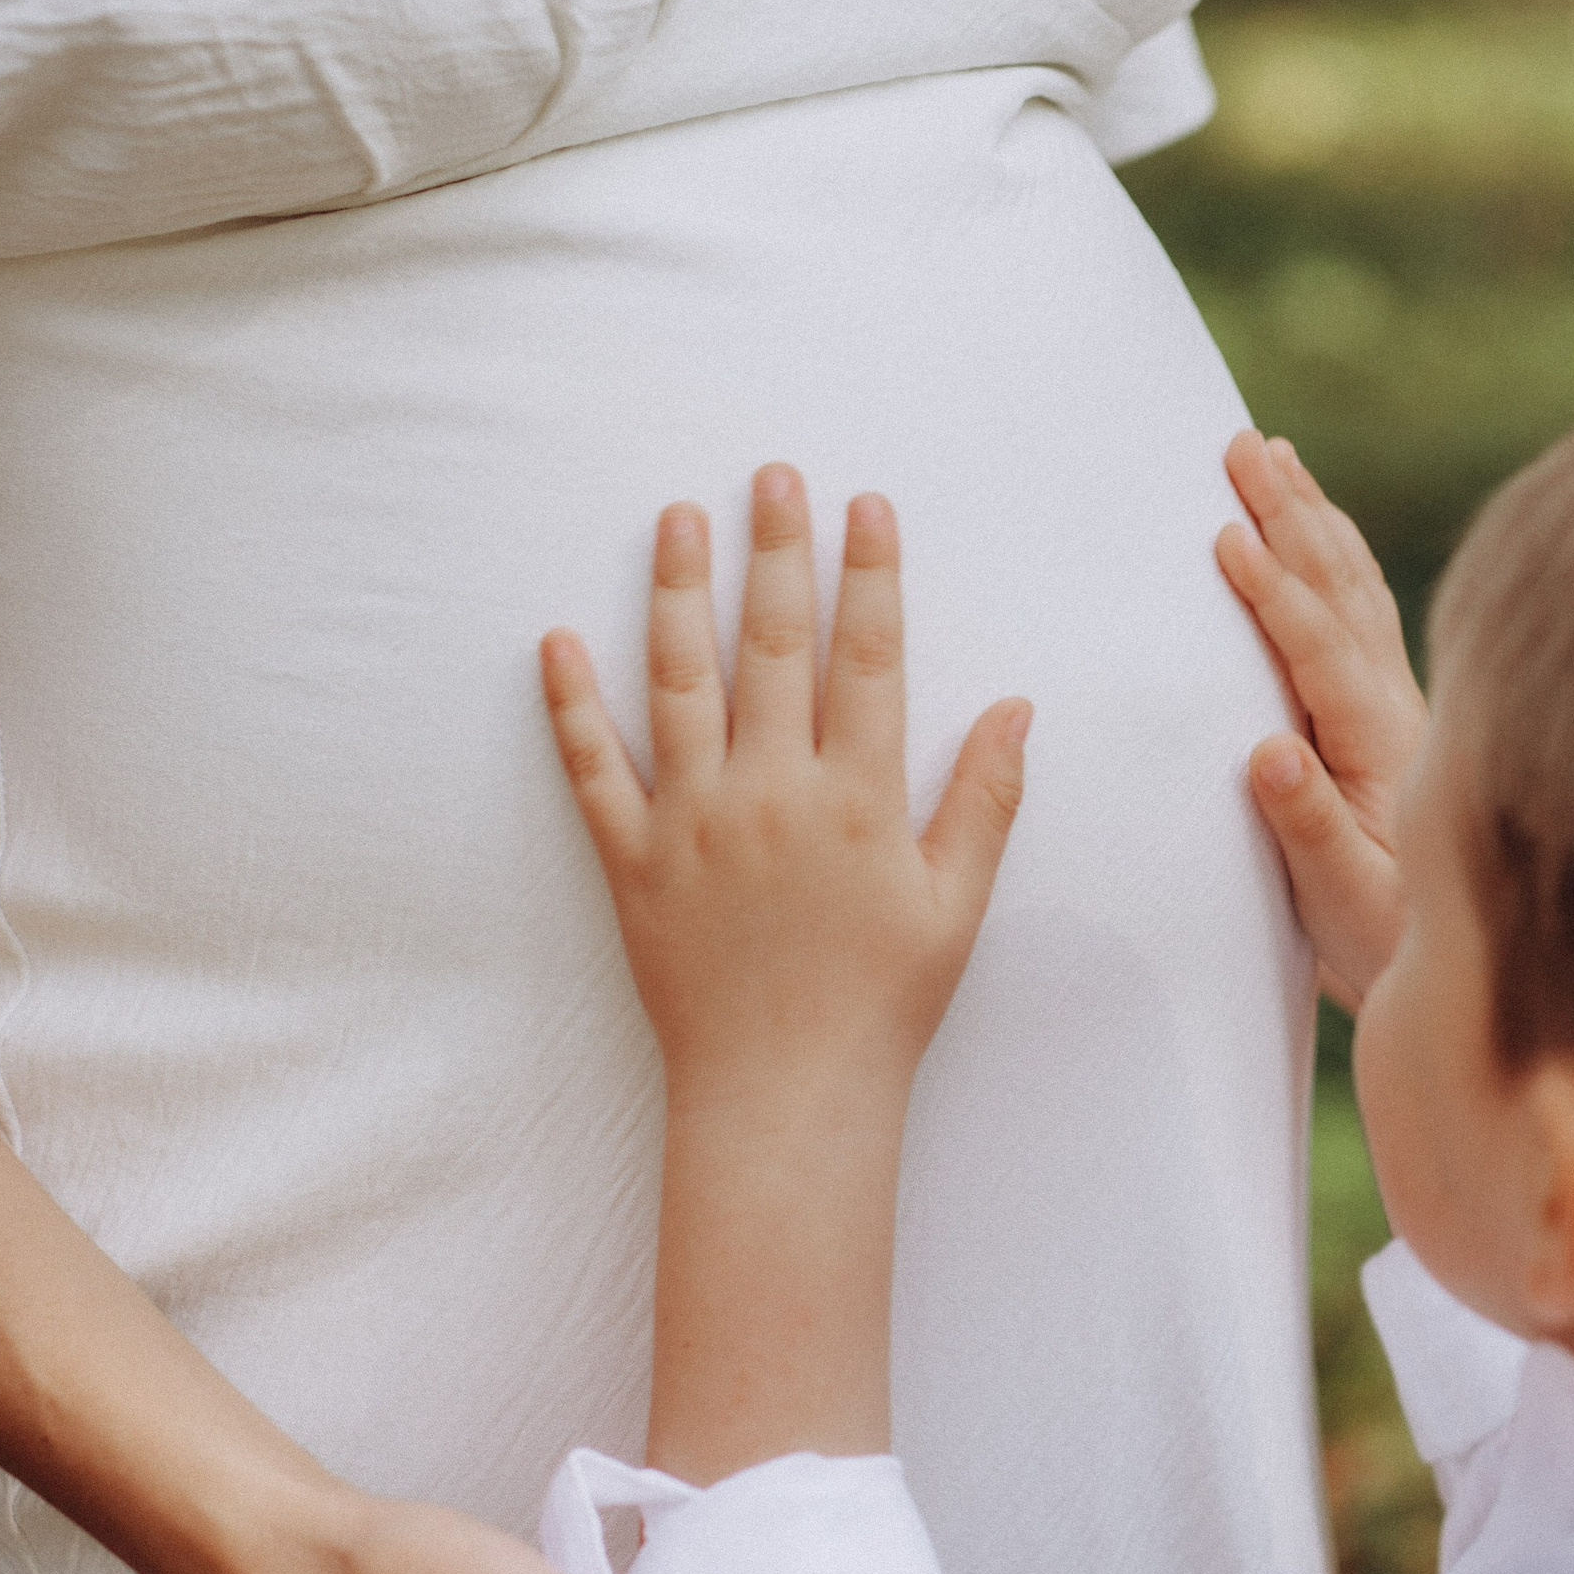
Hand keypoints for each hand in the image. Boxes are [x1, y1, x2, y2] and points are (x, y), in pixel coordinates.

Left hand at [542, 466, 1028, 1126]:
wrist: (784, 1097)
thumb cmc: (880, 1007)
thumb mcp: (955, 906)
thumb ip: (984, 800)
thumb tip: (1016, 706)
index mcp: (857, 799)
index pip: (867, 659)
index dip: (868, 576)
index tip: (864, 506)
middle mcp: (771, 793)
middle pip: (771, 646)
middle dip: (774, 552)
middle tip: (770, 475)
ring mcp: (693, 823)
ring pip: (679, 684)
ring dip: (677, 594)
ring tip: (676, 520)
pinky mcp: (633, 863)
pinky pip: (594, 771)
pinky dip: (570, 706)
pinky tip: (557, 641)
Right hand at [1214, 429, 1426, 1011]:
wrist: (1451, 953)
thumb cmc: (1385, 935)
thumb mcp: (1341, 898)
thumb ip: (1305, 822)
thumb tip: (1268, 750)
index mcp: (1375, 745)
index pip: (1318, 651)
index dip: (1274, 593)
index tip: (1228, 537)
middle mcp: (1391, 707)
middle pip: (1338, 590)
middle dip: (1289, 514)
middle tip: (1241, 446)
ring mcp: (1392, 701)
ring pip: (1351, 585)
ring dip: (1309, 516)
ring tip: (1270, 454)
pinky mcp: (1384, 708)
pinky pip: (1357, 605)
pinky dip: (1330, 553)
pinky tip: (1314, 521)